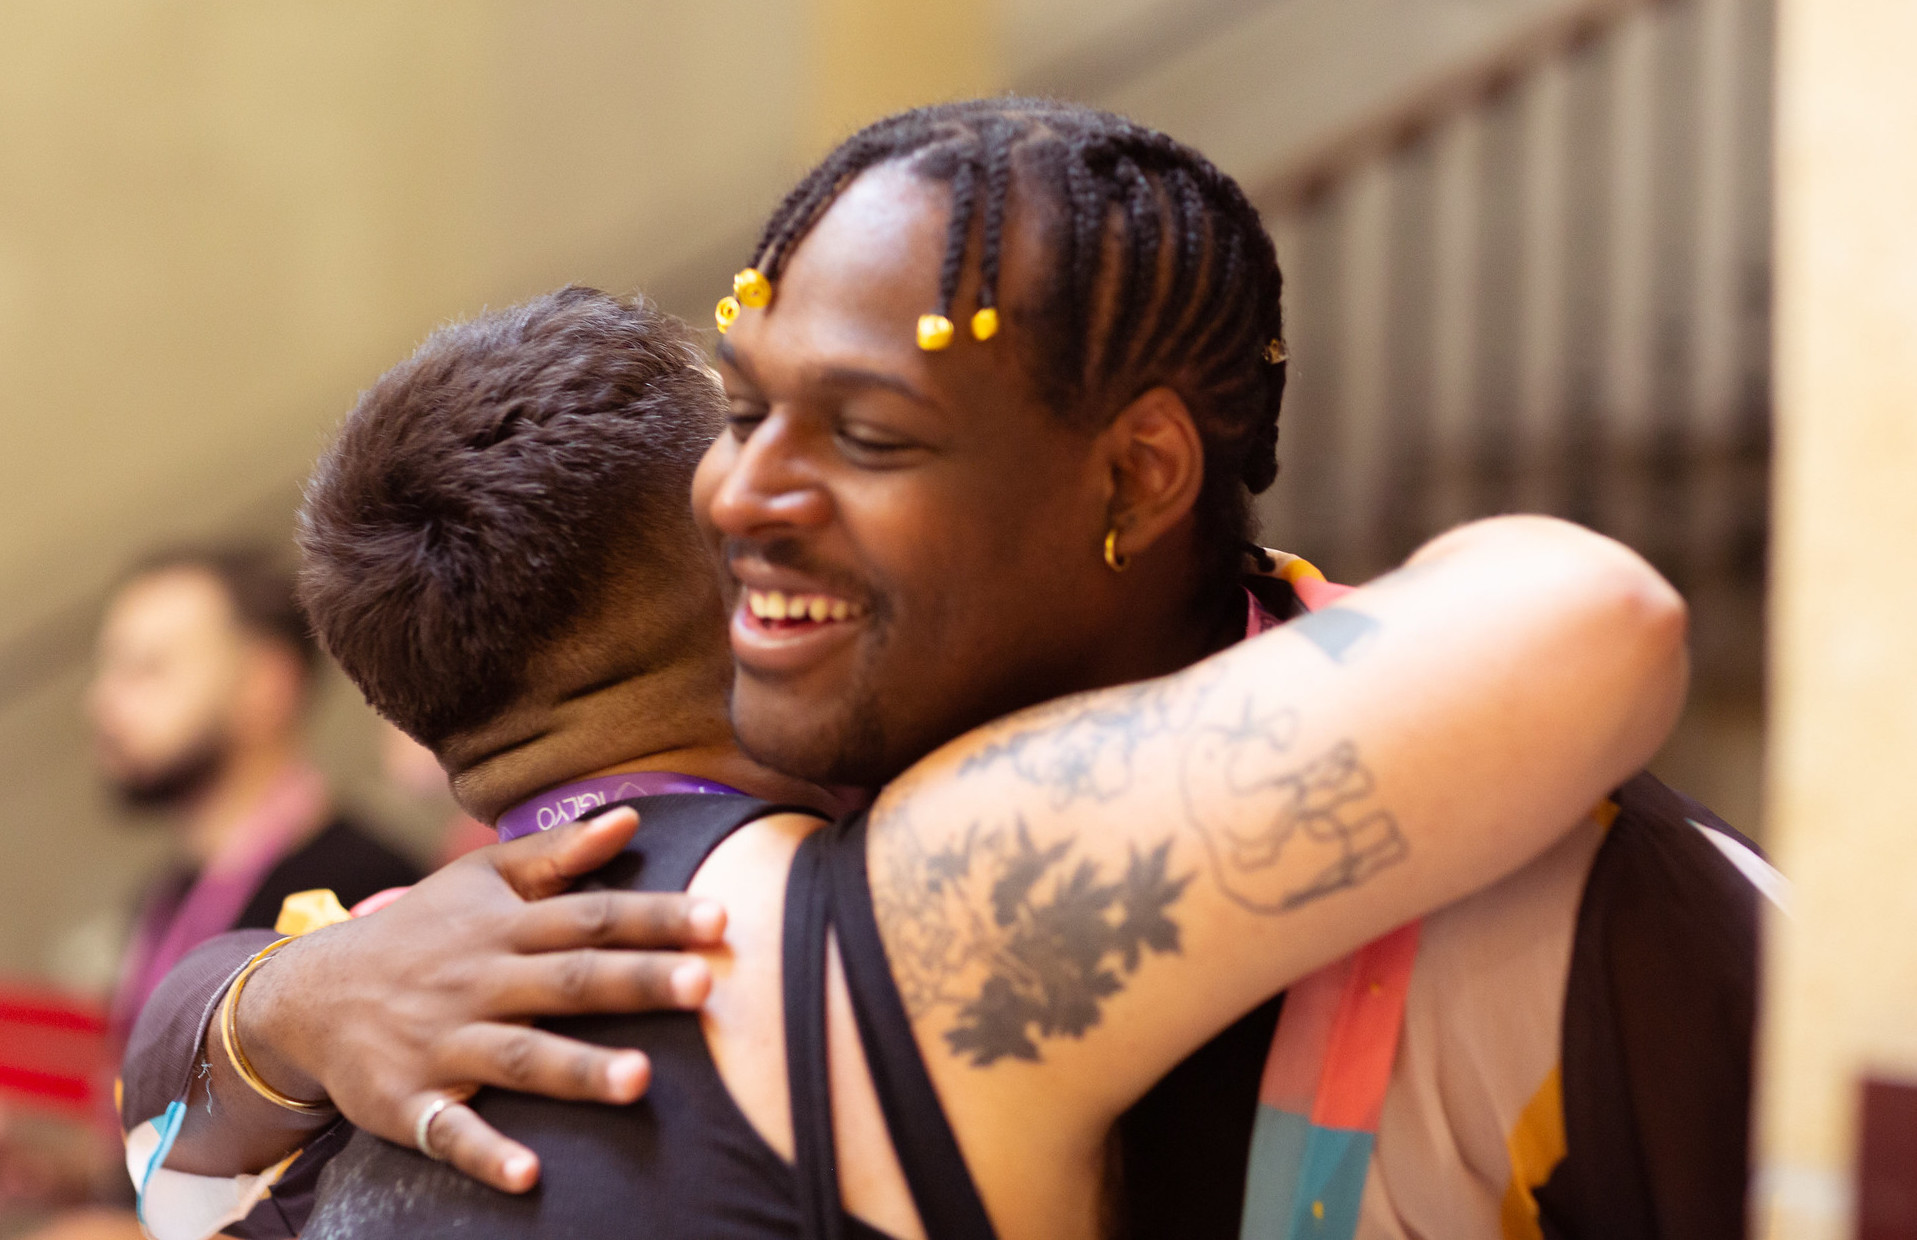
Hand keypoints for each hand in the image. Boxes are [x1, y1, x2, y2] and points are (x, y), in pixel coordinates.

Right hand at [236, 807, 723, 1191]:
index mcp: (505, 929)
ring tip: (642, 1079)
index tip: (723, 916)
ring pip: (521, 1057)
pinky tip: (530, 1175)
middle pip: (569, 981)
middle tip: (707, 984)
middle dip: (637, 983)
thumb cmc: (421, 931)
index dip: (657, 916)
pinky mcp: (410, 1103)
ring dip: (579, 1070)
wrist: (307, 995)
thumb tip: (630, 819)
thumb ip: (557, 854)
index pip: (591, 916)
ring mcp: (445, 1044)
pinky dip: (487, 1154)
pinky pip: (451, 1132)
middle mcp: (480, 982)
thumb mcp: (480, 880)